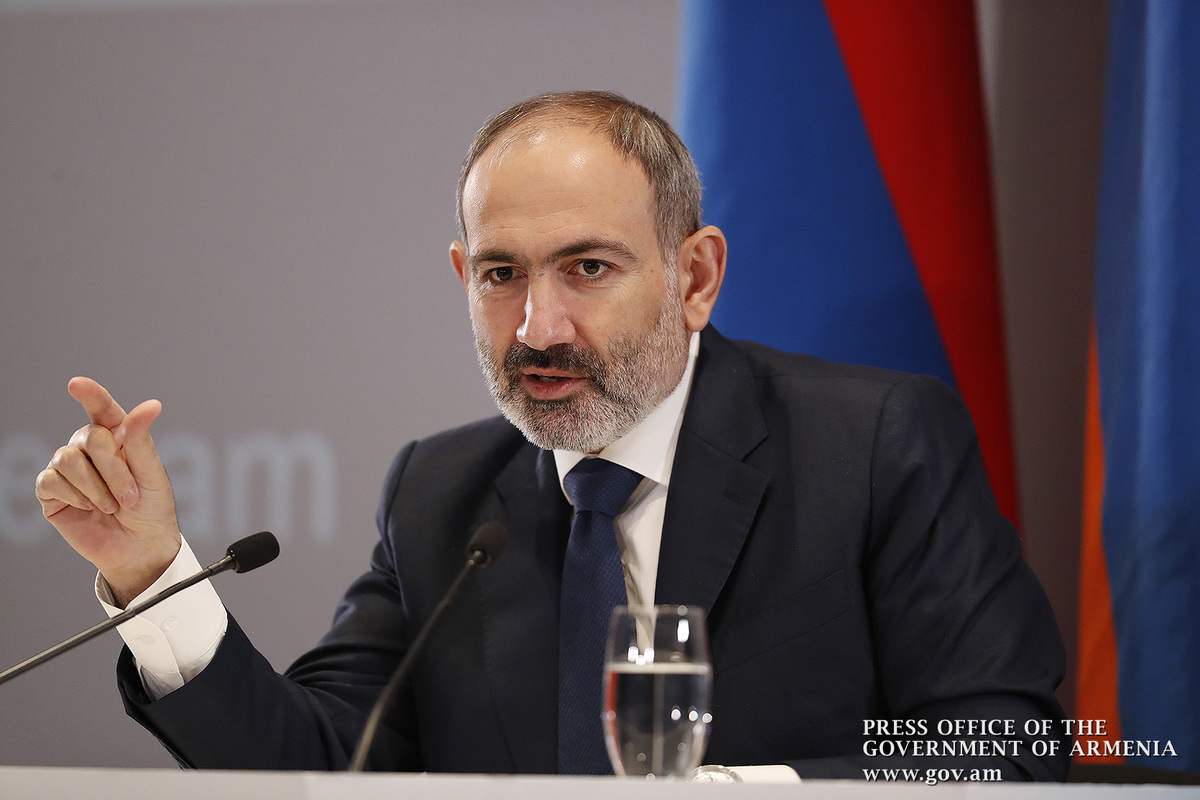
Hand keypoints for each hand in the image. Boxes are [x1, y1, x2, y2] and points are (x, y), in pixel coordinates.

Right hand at [35, 377, 180, 606]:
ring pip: (67, 458)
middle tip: (130, 496)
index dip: (91, 395)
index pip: (102, 409)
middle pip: (89, 437)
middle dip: (113, 469)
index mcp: (118, 438)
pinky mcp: (52, 492)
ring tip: (113, 506)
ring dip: (95, 486)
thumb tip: (150, 406)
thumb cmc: (151, 509)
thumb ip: (142, 441)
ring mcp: (69, 469)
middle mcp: (90, 448)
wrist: (139, 547)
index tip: (77, 384)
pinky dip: (75, 495)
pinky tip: (89, 508)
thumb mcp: (153, 475)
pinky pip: (51, 480)